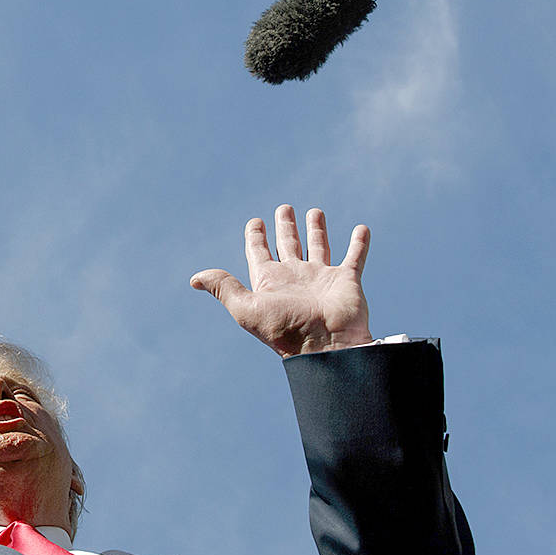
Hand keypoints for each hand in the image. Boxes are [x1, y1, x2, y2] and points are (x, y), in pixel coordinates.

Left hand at [190, 205, 372, 356]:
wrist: (326, 346)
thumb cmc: (285, 329)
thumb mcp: (247, 308)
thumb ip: (224, 287)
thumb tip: (194, 278)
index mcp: (271, 281)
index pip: (259, 253)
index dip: (255, 237)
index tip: (255, 222)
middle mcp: (295, 277)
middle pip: (289, 245)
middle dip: (286, 227)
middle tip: (283, 208)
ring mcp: (322, 278)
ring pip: (319, 246)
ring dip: (317, 229)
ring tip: (315, 211)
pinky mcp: (347, 280)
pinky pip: (355, 256)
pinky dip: (359, 243)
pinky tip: (361, 229)